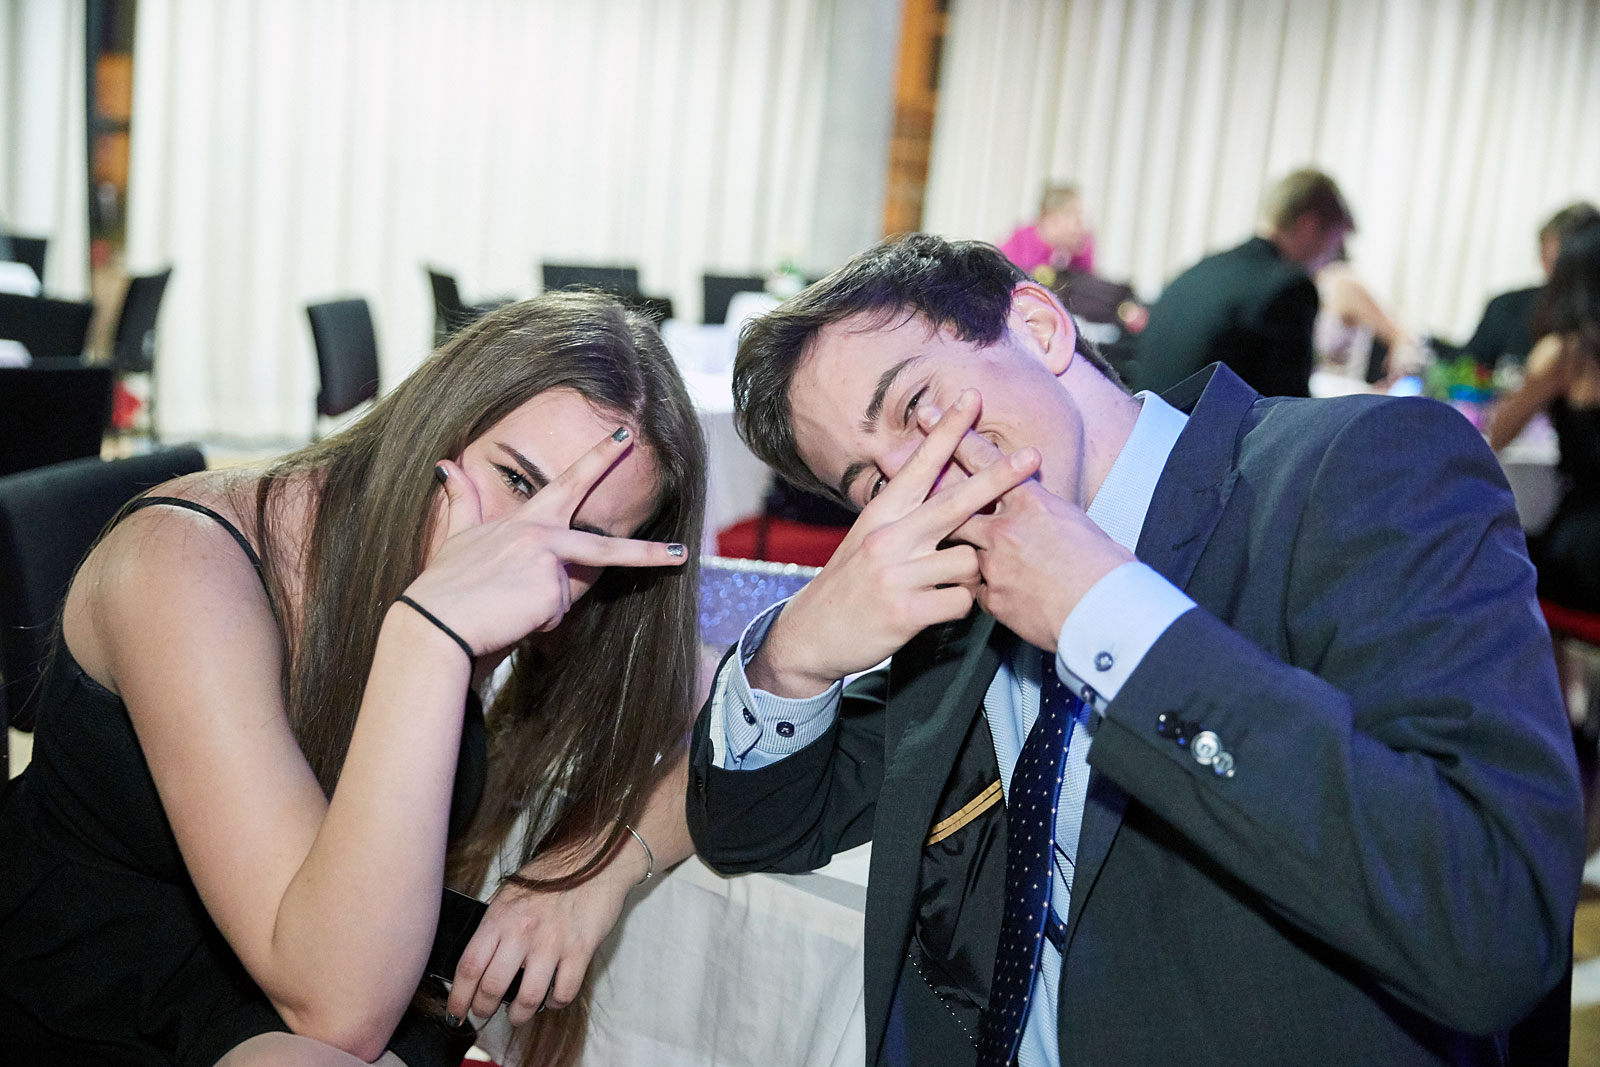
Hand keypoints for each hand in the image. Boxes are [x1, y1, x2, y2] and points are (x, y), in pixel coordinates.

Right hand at [402, 429, 685, 656]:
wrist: (434, 622)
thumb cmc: (443, 586)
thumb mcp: (455, 539)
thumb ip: (462, 502)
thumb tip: (445, 464)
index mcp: (524, 520)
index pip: (569, 484)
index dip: (599, 458)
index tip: (626, 437)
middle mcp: (542, 535)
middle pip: (604, 545)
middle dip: (648, 552)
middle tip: (681, 554)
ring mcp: (550, 563)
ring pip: (565, 595)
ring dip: (537, 608)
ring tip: (503, 607)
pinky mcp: (552, 593)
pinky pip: (554, 616)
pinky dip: (534, 624)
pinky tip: (509, 618)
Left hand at [446, 847, 636, 1028]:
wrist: (597, 858)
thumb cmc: (553, 873)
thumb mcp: (512, 890)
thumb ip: (494, 920)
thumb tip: (478, 955)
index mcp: (500, 916)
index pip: (469, 966)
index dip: (458, 998)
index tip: (455, 1013)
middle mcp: (522, 931)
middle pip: (492, 987)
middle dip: (483, 1009)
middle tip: (483, 1013)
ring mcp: (553, 942)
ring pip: (528, 998)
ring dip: (519, 1015)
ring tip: (517, 1015)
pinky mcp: (580, 949)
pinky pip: (564, 992)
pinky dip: (555, 1003)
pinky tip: (552, 998)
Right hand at [749, 391, 1040, 696]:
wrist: (810, 634)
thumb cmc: (851, 584)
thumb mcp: (869, 538)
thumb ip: (905, 515)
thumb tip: (943, 484)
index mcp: (882, 514)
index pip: (920, 464)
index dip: (947, 431)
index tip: (971, 399)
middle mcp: (888, 537)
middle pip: (955, 501)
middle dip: (998, 478)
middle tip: (1032, 457)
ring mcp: (895, 574)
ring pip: (968, 561)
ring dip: (971, 574)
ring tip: (945, 584)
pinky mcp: (904, 611)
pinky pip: (960, 601)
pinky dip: (959, 606)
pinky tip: (938, 609)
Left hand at [919, 399, 1133, 650]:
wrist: (1109, 613)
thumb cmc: (1110, 569)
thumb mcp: (1081, 527)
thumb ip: (1051, 518)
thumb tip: (1046, 518)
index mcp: (1032, 503)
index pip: (984, 463)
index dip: (953, 437)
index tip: (928, 415)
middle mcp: (1006, 528)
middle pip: (954, 500)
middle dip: (922, 481)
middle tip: (888, 456)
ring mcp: (995, 563)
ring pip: (956, 546)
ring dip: (940, 542)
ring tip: (912, 536)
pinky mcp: (993, 598)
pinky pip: (974, 590)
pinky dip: (976, 588)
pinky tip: (967, 592)